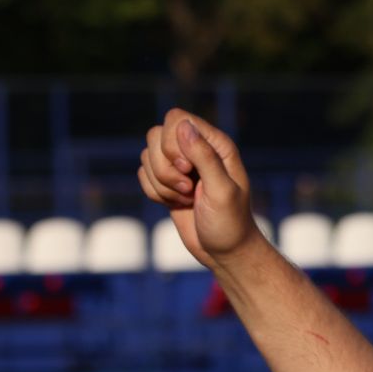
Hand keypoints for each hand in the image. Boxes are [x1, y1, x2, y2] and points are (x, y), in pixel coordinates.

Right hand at [137, 109, 256, 264]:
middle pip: (156, 135)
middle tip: (188, 188)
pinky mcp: (167, 182)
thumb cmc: (230, 223)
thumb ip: (204, 156)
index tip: (188, 171)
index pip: (177, 119)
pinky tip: (176, 204)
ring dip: (161, 184)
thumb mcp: (221, 190)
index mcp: (216, 144)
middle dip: (164, 167)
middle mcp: (196, 149)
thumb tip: (183, 126)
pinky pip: (143, 175)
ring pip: (147, 156)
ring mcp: (180, 165)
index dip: (173, 144)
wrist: (224, 252)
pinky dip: (154, 193)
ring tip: (185, 198)